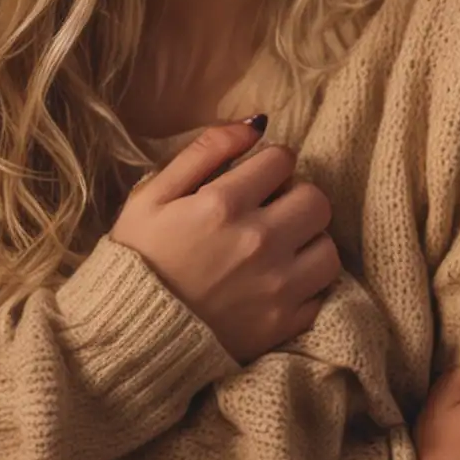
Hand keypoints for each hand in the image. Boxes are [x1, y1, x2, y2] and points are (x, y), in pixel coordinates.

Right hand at [110, 118, 339, 361]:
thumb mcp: (153, 194)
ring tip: (280, 246)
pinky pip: (322, 291)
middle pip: (316, 199)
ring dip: (307, 240)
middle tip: (271, 209)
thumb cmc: (139, 258)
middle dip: (296, 196)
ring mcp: (276, 287)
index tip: (255, 177)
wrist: (132, 334)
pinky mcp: (284, 324)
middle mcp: (259, 243)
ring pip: (327, 246)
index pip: (282, 159)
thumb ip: (205, 151)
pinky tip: (279, 279)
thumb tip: (256, 125)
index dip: (269, 162)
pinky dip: (307, 282)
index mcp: (224, 205)